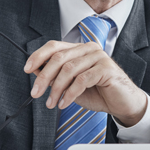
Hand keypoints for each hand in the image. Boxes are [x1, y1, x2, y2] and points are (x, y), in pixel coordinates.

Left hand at [24, 40, 147, 126]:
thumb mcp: (71, 85)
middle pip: (59, 58)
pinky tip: (65, 103)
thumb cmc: (98, 93)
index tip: (27, 69)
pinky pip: (82, 80)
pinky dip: (70, 93)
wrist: (122, 104)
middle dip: (44, 77)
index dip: (38, 56)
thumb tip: (35, 71)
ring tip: (52, 103)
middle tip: (36, 93)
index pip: (55, 46)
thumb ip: (56, 76)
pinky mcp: (106, 69)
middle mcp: (89, 49)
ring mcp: (99, 57)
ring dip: (56, 89)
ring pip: (69, 69)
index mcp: (80, 49)